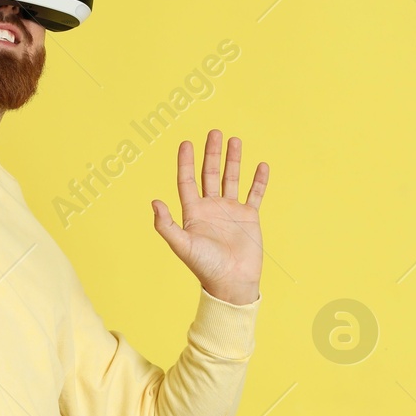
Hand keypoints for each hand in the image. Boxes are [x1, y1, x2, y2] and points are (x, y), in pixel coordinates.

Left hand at [151, 130, 268, 305]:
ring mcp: (231, 211)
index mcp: (193, 212)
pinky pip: (255, 194)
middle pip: (210, 174)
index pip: (187, 180)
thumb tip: (154, 202)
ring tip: (235, 140)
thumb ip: (166, 224)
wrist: (231, 283)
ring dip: (233, 160)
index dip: (185, 162)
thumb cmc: (205, 267)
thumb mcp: (182, 245)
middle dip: (211, 153)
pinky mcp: (249, 217)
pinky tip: (261, 166)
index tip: (186, 142)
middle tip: (214, 132)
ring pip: (232, 179)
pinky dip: (258, 180)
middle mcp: (211, 208)